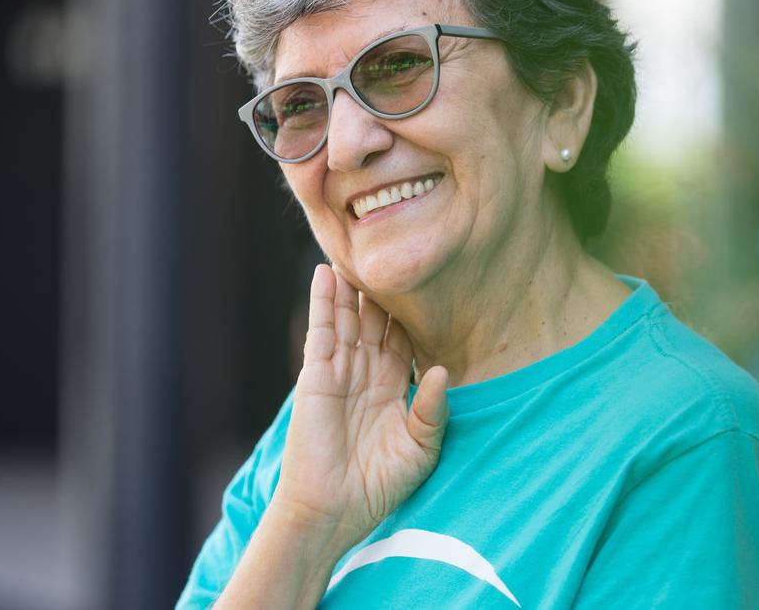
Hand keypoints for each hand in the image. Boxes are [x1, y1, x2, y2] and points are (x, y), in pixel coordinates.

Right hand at [272, 264, 448, 551]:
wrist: (334, 509)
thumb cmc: (379, 484)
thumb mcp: (420, 446)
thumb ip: (433, 409)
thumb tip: (441, 369)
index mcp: (394, 385)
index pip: (404, 336)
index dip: (414, 310)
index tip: (433, 276)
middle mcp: (367, 372)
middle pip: (376, 318)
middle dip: (384, 289)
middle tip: (395, 248)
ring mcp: (341, 371)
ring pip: (349, 316)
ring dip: (352, 285)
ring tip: (357, 249)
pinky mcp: (316, 375)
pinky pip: (322, 330)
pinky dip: (323, 301)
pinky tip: (326, 273)